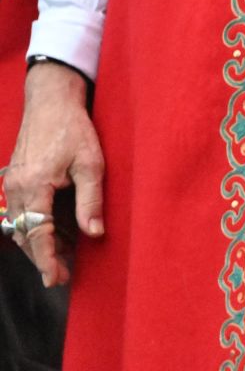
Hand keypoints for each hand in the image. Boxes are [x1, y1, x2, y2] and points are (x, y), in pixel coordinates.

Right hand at [4, 62, 104, 286]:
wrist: (51, 102)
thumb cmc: (73, 129)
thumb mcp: (91, 163)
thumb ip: (91, 200)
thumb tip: (95, 233)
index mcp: (34, 187)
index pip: (37, 234)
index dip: (46, 260)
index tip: (54, 279)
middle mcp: (16, 189)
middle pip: (25, 235)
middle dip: (42, 257)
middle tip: (62, 275)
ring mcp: (11, 185)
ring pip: (20, 226)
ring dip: (38, 244)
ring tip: (62, 258)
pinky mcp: (14, 181)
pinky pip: (20, 213)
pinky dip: (34, 227)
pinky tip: (54, 233)